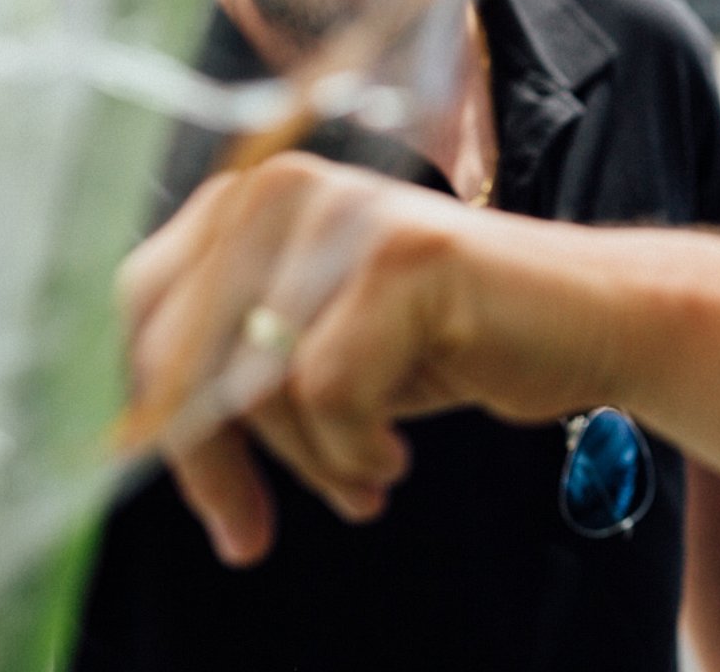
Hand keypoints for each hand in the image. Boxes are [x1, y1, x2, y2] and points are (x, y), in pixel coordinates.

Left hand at [118, 152, 485, 564]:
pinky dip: (356, 451)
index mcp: (254, 195)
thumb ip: (232, 359)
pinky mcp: (400, 256)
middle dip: (211, 462)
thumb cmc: (451, 337)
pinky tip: (396, 457)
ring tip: (364, 479)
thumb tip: (130, 439)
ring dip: (309, 462)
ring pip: (259, 385)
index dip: (151, 414)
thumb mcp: (320, 341)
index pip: (143, 305)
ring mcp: (347, 214)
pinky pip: (328, 392)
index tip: (202, 492)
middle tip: (247, 533)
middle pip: (181, 352)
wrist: (590, 319)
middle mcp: (288, 185)